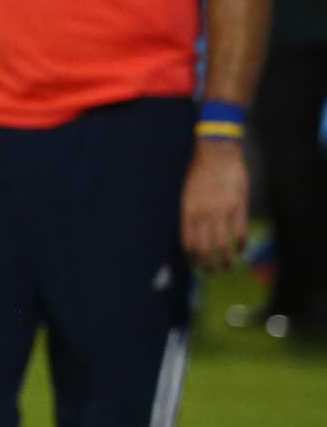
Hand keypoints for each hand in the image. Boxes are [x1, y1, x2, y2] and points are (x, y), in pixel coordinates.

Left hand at [181, 138, 248, 273]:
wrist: (217, 153)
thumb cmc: (198, 172)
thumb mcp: (186, 193)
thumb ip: (189, 213)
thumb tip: (191, 234)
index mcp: (188, 211)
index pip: (188, 242)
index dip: (192, 257)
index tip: (195, 265)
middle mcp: (204, 214)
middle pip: (206, 248)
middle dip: (208, 265)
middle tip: (211, 273)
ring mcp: (222, 211)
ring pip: (224, 244)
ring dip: (225, 260)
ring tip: (226, 268)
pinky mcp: (239, 207)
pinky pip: (241, 232)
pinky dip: (241, 244)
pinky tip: (240, 250)